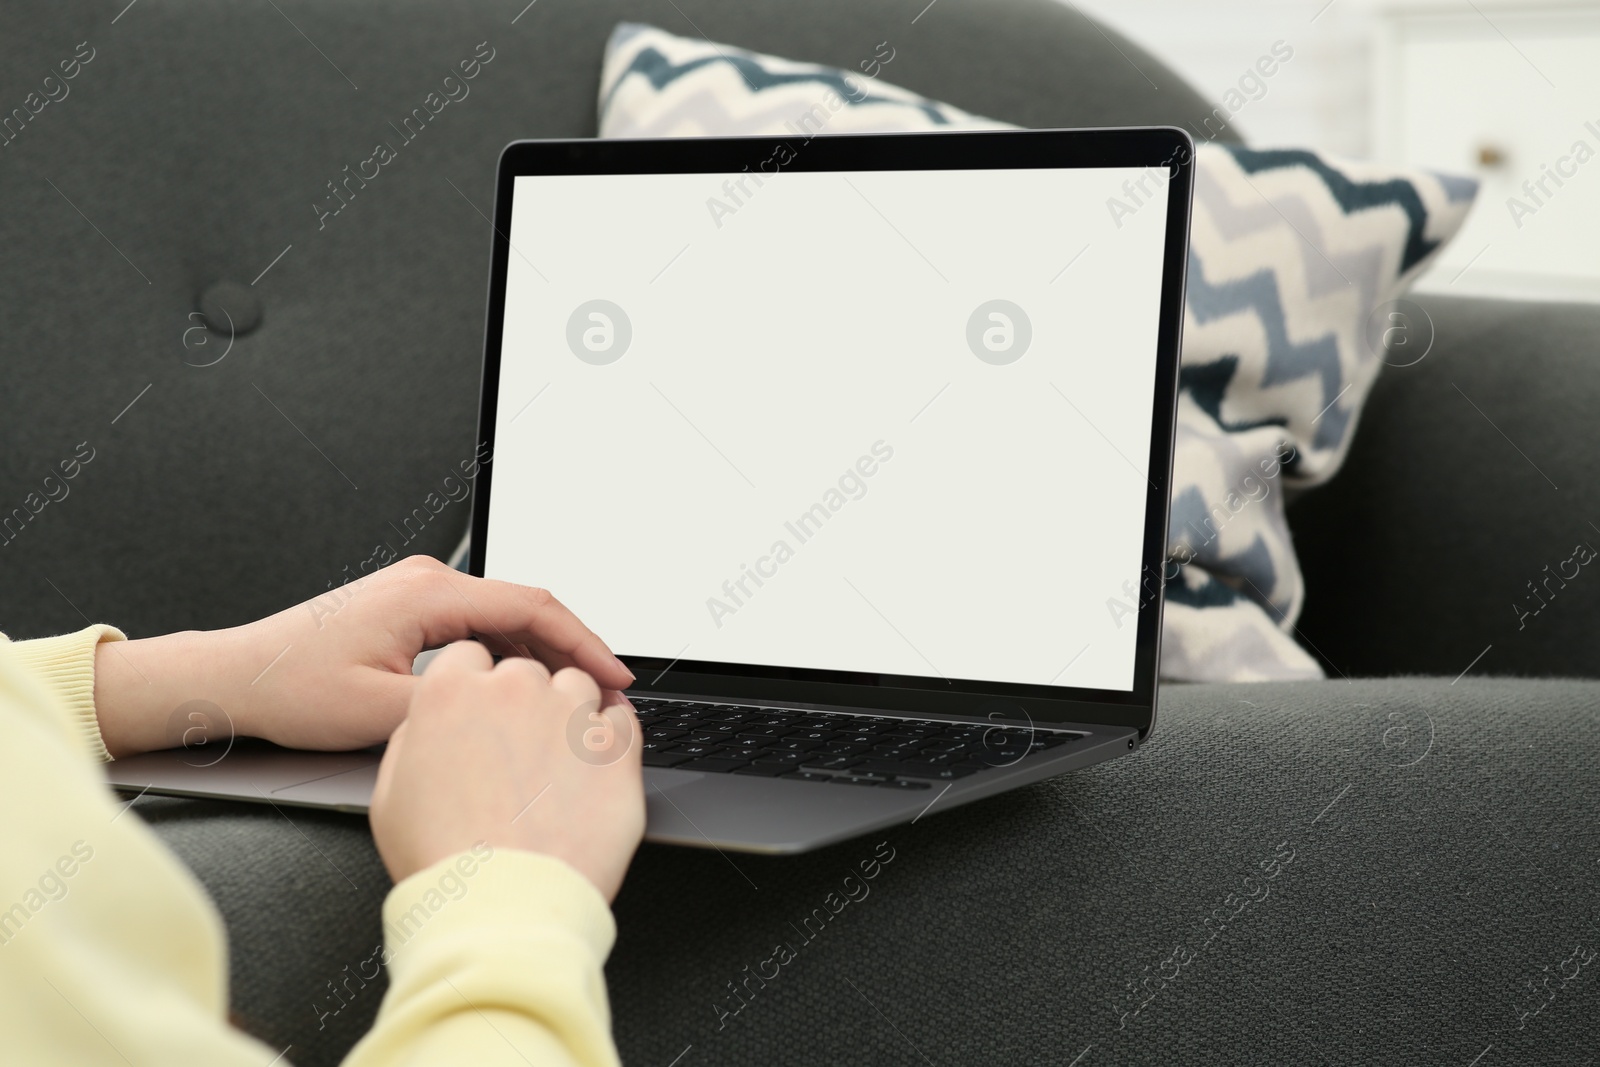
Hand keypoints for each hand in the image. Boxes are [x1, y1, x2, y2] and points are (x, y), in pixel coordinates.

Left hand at [93, 555, 634, 757]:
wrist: (237, 677)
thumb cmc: (292, 688)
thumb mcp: (382, 711)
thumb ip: (457, 705)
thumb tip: (513, 709)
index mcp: (427, 593)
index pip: (532, 607)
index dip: (584, 643)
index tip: (614, 675)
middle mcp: (427, 581)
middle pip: (526, 606)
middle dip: (572, 649)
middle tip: (606, 693)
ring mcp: (418, 591)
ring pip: (504, 616)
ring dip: (541, 653)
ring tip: (571, 696)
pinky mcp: (409, 609)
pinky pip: (477, 624)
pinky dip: (509, 653)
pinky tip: (522, 687)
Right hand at [369, 640, 643, 900]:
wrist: (502, 907)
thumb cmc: (445, 861)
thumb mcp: (390, 793)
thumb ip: (414, 737)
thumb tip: (433, 723)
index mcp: (452, 692)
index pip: (471, 657)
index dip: (476, 687)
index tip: (483, 712)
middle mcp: (514, 691)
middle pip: (526, 671)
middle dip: (522, 702)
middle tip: (517, 753)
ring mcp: (570, 716)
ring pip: (578, 685)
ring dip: (569, 713)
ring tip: (557, 763)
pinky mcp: (615, 748)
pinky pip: (622, 718)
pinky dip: (610, 736)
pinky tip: (594, 765)